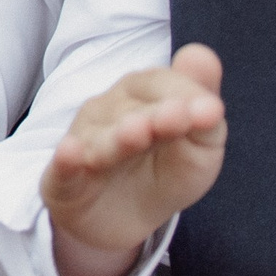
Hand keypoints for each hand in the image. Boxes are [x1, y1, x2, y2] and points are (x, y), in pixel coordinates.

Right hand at [43, 44, 227, 275]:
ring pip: (99, 139)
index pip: (158, 84)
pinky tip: (72, 152)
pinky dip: (66, 160)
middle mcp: (107, 112)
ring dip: (118, 137)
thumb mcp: (198, 146)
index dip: (184, 94)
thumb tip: (204, 55)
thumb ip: (203, 108)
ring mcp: (83, 145)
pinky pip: (62, 168)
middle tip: (178, 118)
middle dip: (155, 115)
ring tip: (137, 134)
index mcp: (140, 96)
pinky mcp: (63, 181)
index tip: (213, 112)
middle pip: (130, 109)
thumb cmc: (164, 173)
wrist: (124, 221)